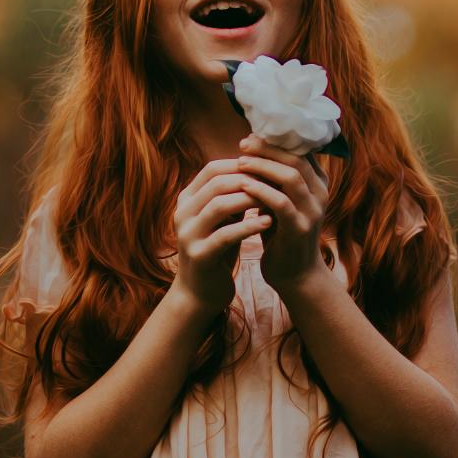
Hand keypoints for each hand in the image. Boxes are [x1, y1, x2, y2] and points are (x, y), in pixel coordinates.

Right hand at [170, 157, 274, 314]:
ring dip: (249, 199)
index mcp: (187, 200)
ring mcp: (188, 234)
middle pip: (216, 183)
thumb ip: (232, 195)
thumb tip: (260, 166)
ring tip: (274, 199)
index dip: (241, 164)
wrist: (200, 292)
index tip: (268, 167)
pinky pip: (225, 235)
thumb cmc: (217, 249)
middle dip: (249, 179)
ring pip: (219, 205)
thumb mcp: (222, 218)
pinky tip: (268, 222)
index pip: (212, 169)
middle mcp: (183, 213)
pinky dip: (248, 226)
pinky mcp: (199, 255)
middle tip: (275, 181)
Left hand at [235, 135, 330, 292]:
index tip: (250, 136)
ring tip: (240, 161)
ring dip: (263, 167)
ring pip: (291, 177)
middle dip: (267, 149)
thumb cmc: (282, 234)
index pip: (300, 150)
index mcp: (317, 183)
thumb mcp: (281, 201)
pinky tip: (243, 185)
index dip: (275, 141)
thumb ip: (274, 179)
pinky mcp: (300, 229)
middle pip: (296, 159)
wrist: (295, 275)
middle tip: (243, 144)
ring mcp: (312, 211)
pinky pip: (281, 203)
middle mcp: (320, 193)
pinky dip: (261, 191)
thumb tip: (250, 148)